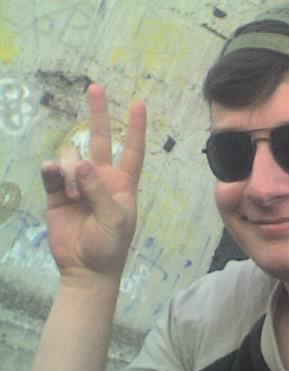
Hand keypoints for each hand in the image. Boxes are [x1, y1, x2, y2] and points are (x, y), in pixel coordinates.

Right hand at [41, 84, 145, 279]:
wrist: (85, 268)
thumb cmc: (110, 244)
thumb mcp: (115, 219)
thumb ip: (99, 190)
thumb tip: (81, 163)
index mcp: (123, 184)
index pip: (133, 150)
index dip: (136, 128)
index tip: (139, 104)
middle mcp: (101, 178)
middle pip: (101, 139)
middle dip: (99, 114)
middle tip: (96, 87)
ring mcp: (78, 184)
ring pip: (72, 156)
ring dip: (71, 169)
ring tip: (73, 196)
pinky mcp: (57, 193)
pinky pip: (53, 173)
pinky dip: (53, 172)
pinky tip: (55, 178)